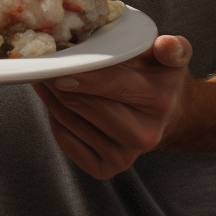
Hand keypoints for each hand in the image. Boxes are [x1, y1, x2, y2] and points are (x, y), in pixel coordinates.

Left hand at [32, 34, 191, 179]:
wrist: (170, 117)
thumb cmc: (162, 78)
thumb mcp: (174, 57)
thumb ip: (173, 48)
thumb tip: (165, 45)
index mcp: (160, 100)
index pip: (111, 82)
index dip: (80, 72)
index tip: (56, 61)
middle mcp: (144, 134)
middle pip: (83, 103)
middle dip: (57, 80)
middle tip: (41, 61)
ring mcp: (125, 157)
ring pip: (69, 119)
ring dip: (50, 96)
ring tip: (43, 75)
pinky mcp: (105, 169)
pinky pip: (65, 138)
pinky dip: (53, 116)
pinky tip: (53, 98)